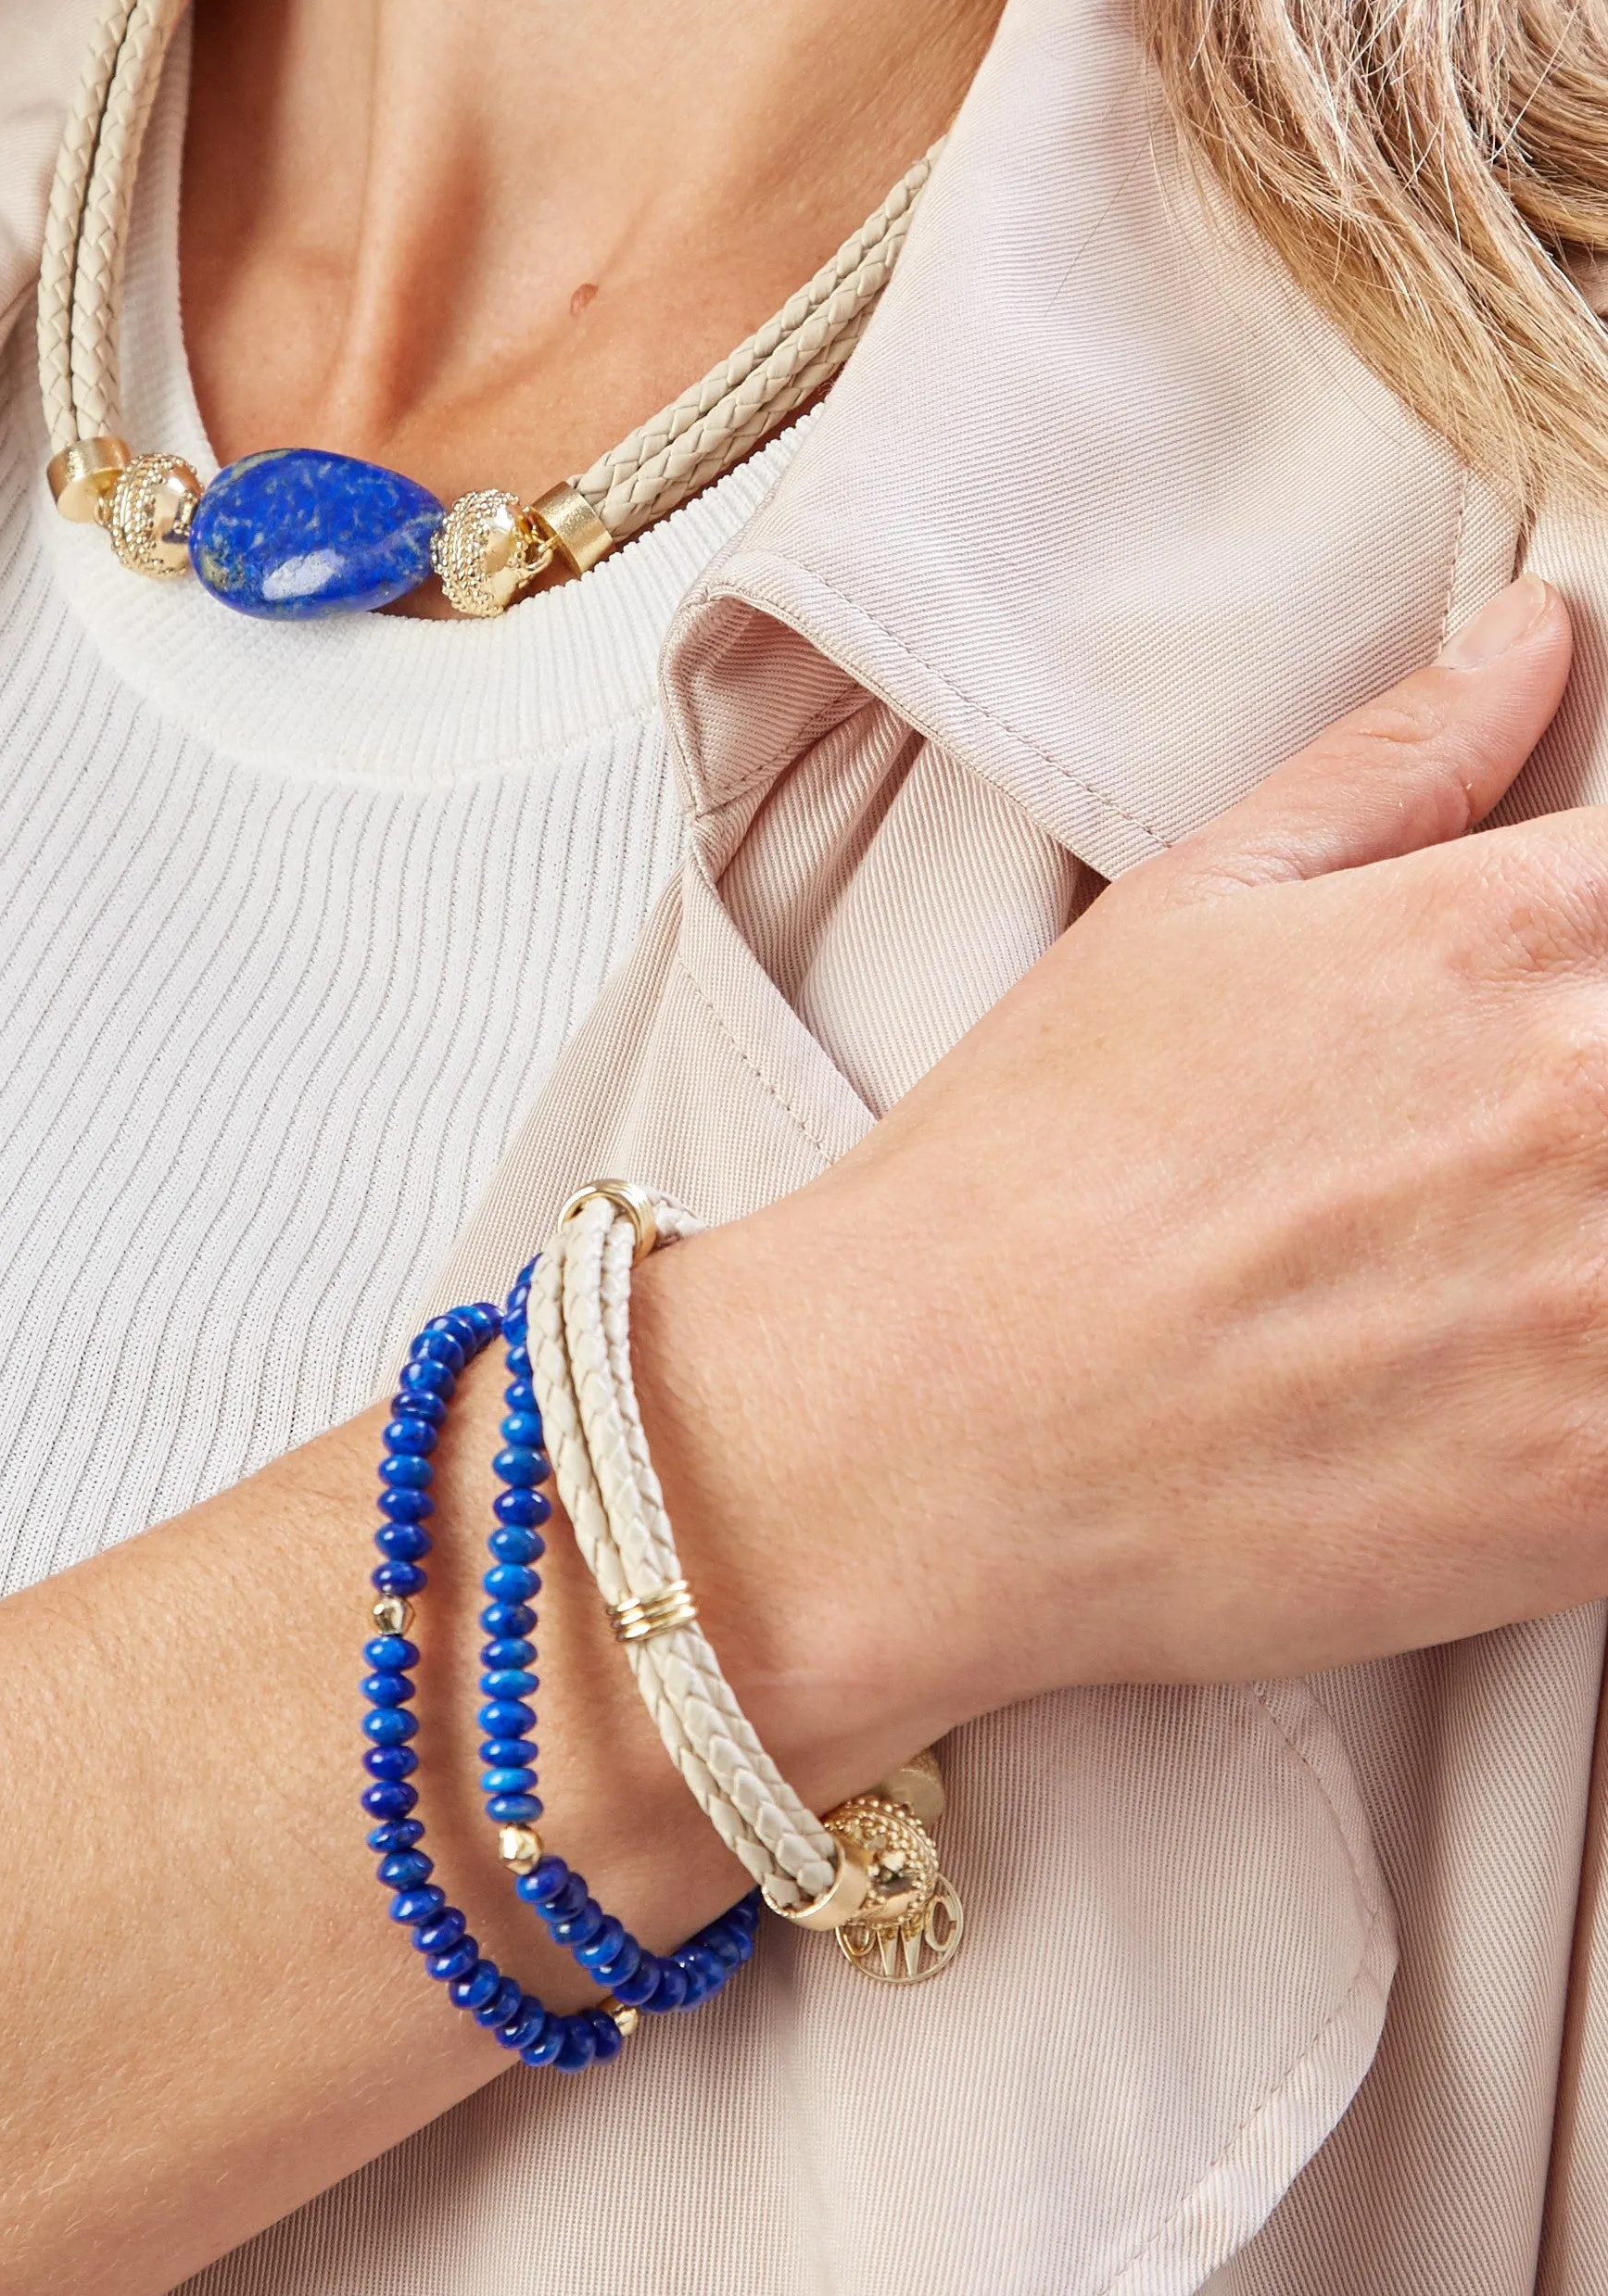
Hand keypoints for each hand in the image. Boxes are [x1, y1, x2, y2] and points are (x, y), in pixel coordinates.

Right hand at [642, 573, 1607, 1778]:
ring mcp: (1607, 1306)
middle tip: (1468, 1179)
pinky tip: (1496, 1397)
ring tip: (1474, 1293)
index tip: (1537, 1029)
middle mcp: (1593, 1097)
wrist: (918, 1434)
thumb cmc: (1021, 1173)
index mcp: (1505, 933)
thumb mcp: (1176, 920)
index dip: (1590, 967)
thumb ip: (1387, 772)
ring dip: (1588, 1259)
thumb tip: (1535, 644)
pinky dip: (1594, 1403)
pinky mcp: (1593, 1489)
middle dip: (1579, 1125)